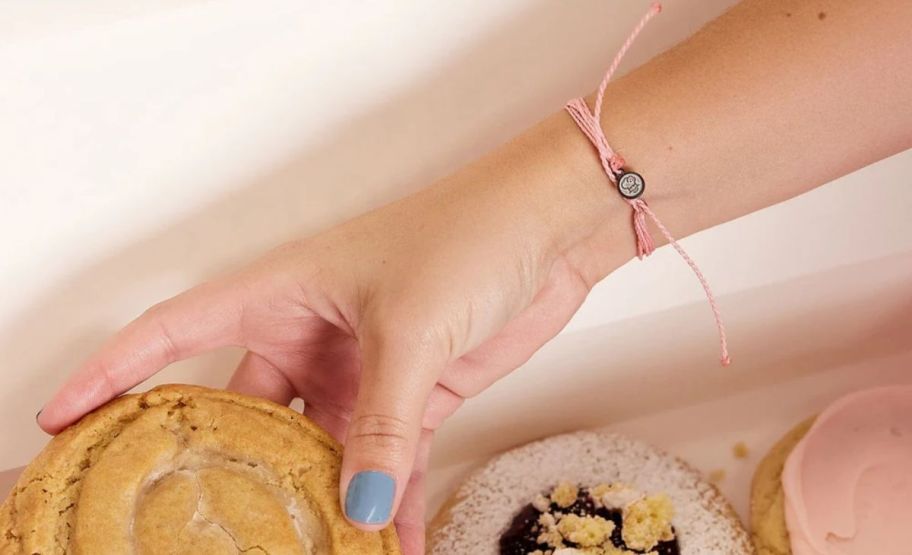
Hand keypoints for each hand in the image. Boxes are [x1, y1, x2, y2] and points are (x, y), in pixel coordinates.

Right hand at [37, 114, 625, 553]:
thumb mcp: (409, 330)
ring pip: (323, 447)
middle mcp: (312, 331)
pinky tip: (393, 542)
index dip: (116, 371)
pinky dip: (390, 500)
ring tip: (314, 551)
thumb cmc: (469, 234)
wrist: (551, 228)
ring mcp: (363, 367)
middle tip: (217, 528)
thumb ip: (382, 424)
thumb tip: (360, 505)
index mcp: (282, 291)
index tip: (66, 415)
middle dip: (236, 470)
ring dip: (323, 500)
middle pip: (249, 413)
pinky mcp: (415, 392)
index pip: (176, 331)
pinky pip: (388, 458)